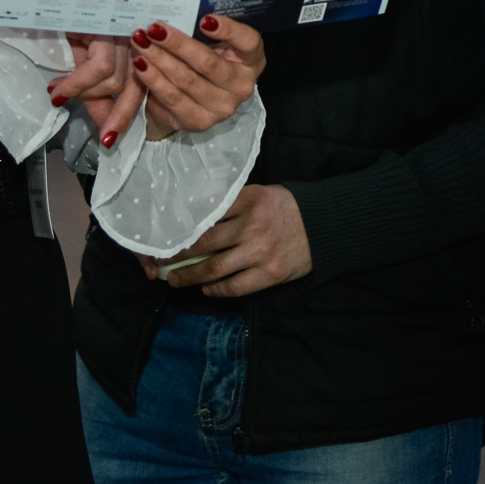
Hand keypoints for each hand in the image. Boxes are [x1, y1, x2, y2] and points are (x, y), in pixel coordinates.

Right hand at [52, 33, 140, 148]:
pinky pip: (98, 69)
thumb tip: (82, 106)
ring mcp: (127, 30)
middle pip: (137, 87)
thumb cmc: (69, 11)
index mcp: (135, 44)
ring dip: (85, 94)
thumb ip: (88, 77)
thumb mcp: (80, 48)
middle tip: (107, 138)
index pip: (140, 85)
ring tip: (59, 94)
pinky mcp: (112, 26)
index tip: (110, 136)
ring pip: (115, 81)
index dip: (125, 112)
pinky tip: (60, 90)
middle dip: (120, 116)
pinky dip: (77, 84)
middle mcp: (137, 37)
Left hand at [129, 15, 265, 134]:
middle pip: (208, 62)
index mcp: (251, 60)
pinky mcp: (199, 122)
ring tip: (140, 42)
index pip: (248, 42)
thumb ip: (202, 29)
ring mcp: (222, 107)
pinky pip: (172, 99)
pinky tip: (140, 65)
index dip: (228, 30)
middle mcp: (241, 86)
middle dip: (176, 43)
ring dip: (159, 59)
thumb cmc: (201, 59)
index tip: (204, 19)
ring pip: (186, 80)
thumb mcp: (210, 43)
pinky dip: (153, 80)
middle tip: (153, 28)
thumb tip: (176, 5)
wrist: (190, 99)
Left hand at [141, 184, 311, 296]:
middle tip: (161, 261)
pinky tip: (206, 289)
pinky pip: (235, 287)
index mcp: (248, 201)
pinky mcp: (269, 274)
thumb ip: (232, 203)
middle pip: (204, 243)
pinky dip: (216, 290)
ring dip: (191, 276)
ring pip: (215, 268)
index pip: (207, 213)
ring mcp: (260, 253)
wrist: (323, 226)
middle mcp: (252, 227)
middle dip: (179, 254)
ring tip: (176, 280)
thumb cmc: (285, 208)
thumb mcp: (259, 194)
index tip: (165, 233)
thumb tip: (196, 214)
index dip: (183, 226)